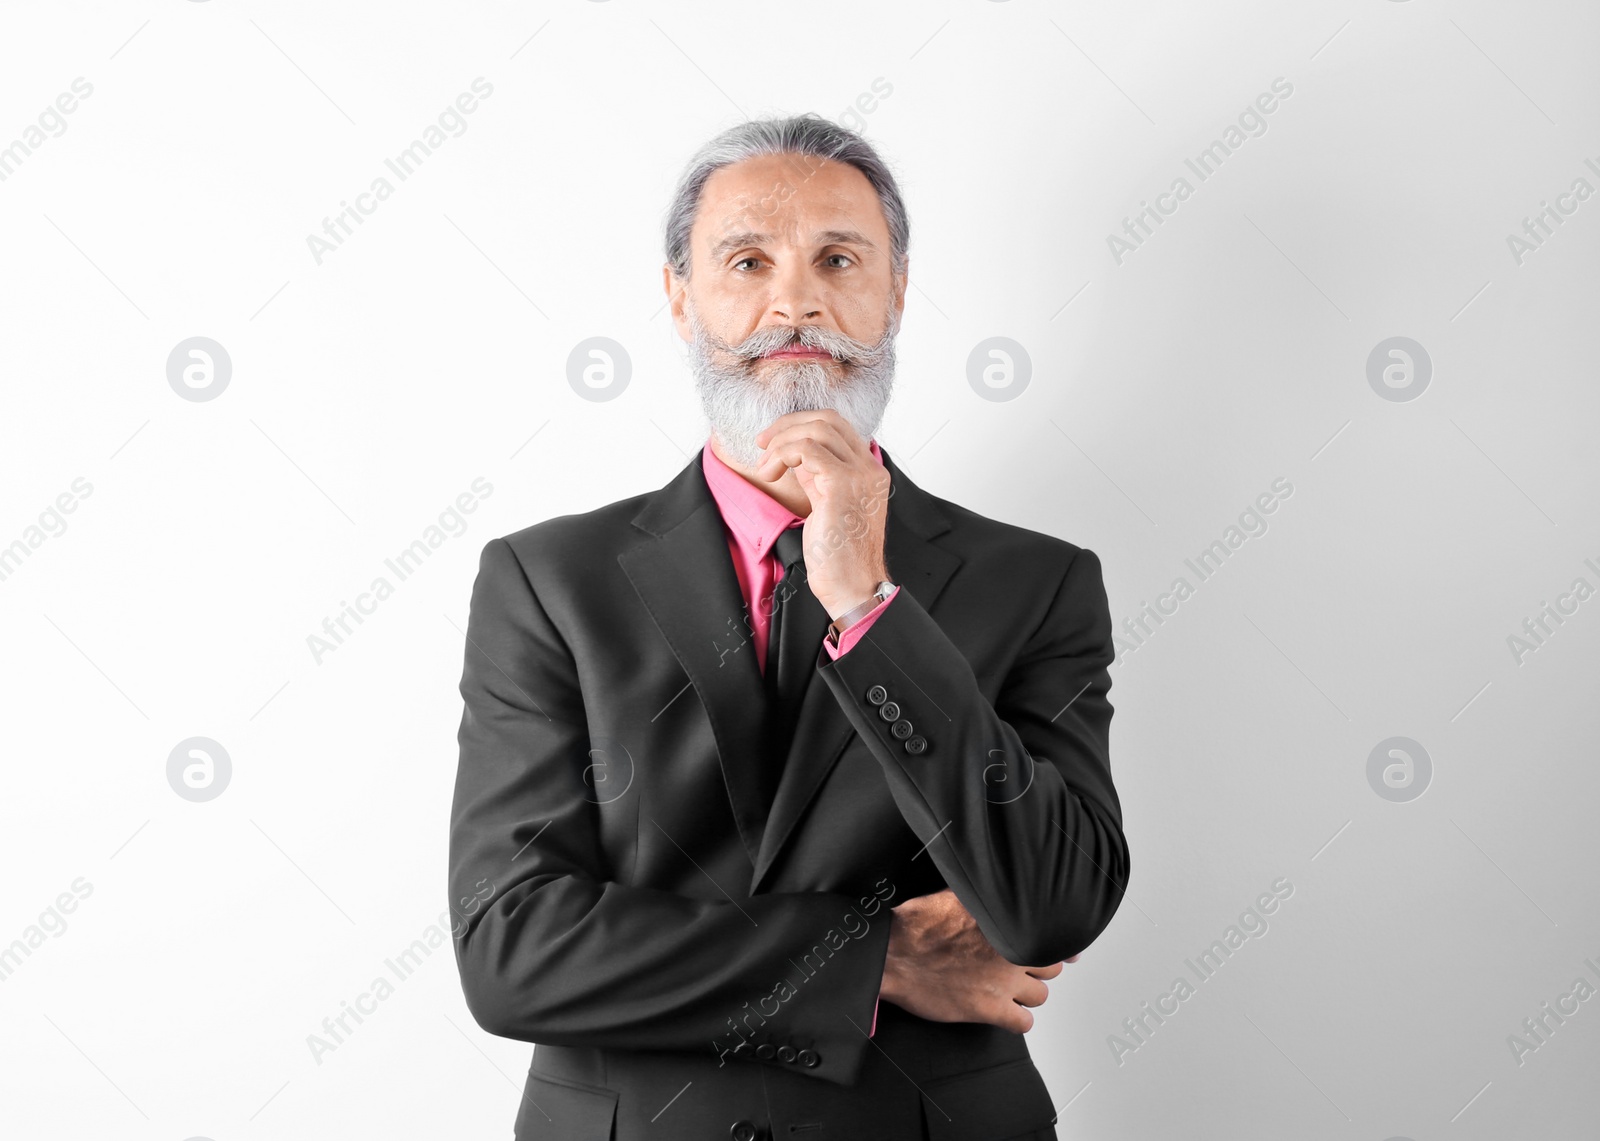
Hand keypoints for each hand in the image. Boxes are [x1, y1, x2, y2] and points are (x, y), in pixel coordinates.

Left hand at [753, 410, 891, 618]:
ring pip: (815, 429)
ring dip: (780, 442)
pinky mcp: (841, 484)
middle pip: (827, 419)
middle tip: (762, 444)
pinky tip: (770, 474)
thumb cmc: (839, 556)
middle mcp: (869, 467)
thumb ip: (817, 478)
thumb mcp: (826, 506)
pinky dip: (781, 454)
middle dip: (787, 425)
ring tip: (764, 467)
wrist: (852, 586)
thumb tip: (795, 457)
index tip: (772, 442)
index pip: (836, 426)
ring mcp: (859, 474)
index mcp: (869, 470)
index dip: (800, 425)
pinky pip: (805, 449)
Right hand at [878, 888, 1077, 1033]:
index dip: (1058, 946)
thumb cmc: (918, 924)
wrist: (894, 954)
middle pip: (1050, 968)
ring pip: (1041, 996)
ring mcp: (1002, 983)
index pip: (1054, 938)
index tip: (1065, 950)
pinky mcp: (989, 1009)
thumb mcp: (955, 894)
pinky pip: (1023, 1023)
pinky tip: (1005, 1013)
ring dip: (1027, 994)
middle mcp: (1011, 953)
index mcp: (1006, 924)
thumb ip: (984, 896)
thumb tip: (997, 885)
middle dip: (1036, 968)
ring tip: (1010, 990)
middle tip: (1019, 968)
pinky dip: (1017, 1020)